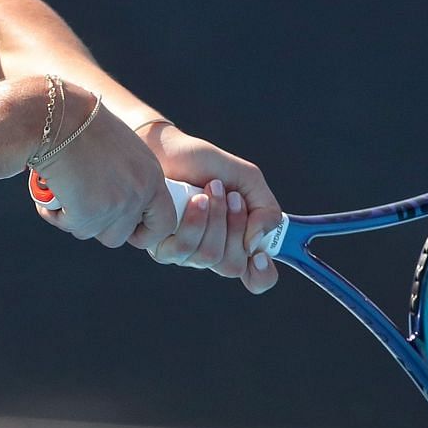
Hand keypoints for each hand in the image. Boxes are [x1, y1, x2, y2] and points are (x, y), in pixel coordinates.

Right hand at [27, 84, 176, 248]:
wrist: (58, 117)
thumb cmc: (82, 126)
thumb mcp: (120, 150)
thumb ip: (128, 178)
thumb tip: (119, 207)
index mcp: (151, 176)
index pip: (165, 222)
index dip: (145, 232)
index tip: (127, 230)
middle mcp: (139, 192)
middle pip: (121, 235)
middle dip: (98, 226)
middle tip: (80, 202)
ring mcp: (115, 205)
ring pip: (93, 233)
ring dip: (76, 219)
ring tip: (63, 193)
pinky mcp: (88, 212)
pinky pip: (70, 225)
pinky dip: (56, 214)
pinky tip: (50, 193)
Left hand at [127, 123, 281, 294]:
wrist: (168, 149)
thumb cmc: (207, 165)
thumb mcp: (249, 180)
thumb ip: (266, 209)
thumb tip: (256, 243)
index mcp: (236, 241)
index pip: (255, 278)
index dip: (262, 275)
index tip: (262, 256)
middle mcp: (211, 252)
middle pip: (232, 266)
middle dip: (236, 227)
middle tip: (232, 197)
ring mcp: (185, 253)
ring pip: (209, 256)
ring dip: (216, 218)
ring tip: (212, 188)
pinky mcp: (161, 246)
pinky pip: (183, 248)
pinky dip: (195, 219)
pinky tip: (195, 198)